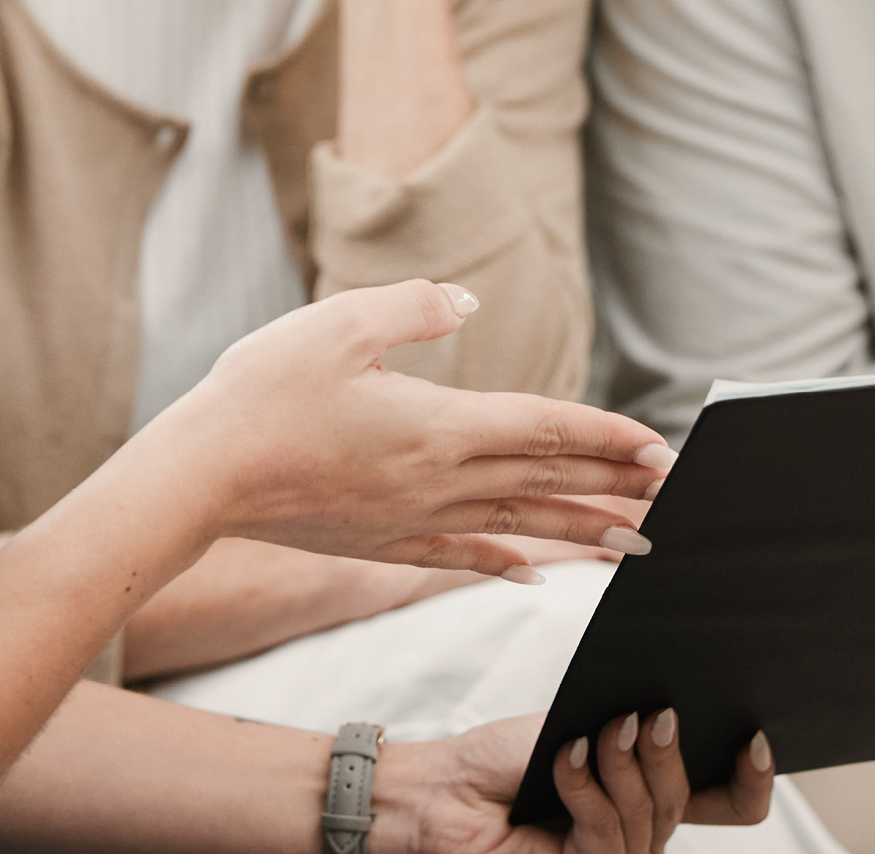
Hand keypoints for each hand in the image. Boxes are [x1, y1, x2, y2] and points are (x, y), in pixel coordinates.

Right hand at [144, 281, 672, 579]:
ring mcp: (409, 519)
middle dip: (614, 487)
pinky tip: (531, 573)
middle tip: (674, 498)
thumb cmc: (262, 392)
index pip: (546, 428)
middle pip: (544, 481)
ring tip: (631, 545)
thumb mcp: (338, 323)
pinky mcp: (378, 542)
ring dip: (578, 532)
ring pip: (514, 524)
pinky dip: (503, 562)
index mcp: (439, 424)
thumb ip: (411, 307)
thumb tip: (465, 301)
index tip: (662, 450)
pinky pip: (457, 555)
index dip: (608, 437)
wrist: (200, 478)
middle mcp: (437, 480)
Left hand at [401, 710, 774, 853]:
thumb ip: (627, 727)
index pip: (727, 801)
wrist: (448, 788)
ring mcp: (613, 853)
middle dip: (667, 755)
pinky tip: (566, 759)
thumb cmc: (507, 757)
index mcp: (651, 791)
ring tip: (593, 734)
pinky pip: (604, 833)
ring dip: (621, 769)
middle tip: (650, 717)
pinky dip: (586, 789)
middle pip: (685, 803)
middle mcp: (640, 828)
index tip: (755, 740)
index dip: (753, 781)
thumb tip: (672, 710)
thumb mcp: (579, 726)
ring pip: (649, 817)